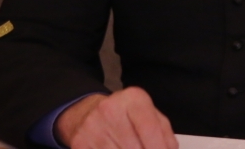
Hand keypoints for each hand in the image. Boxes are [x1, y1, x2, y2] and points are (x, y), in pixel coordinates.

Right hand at [57, 87, 178, 148]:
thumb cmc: (123, 116)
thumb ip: (164, 133)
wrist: (86, 113)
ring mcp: (93, 127)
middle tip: (142, 148)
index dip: (159, 148)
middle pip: (136, 148)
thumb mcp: (148, 115)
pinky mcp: (80, 143)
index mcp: (133, 99)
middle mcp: (110, 110)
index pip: (151, 130)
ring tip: (129, 148)